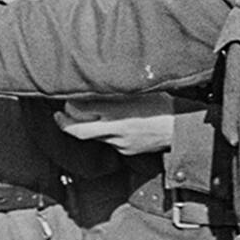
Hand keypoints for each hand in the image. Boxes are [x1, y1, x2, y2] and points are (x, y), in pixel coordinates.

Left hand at [54, 94, 191, 156]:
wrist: (181, 128)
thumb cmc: (161, 104)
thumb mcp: (137, 91)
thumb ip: (113, 92)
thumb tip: (91, 88)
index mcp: (117, 110)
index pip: (80, 110)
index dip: (69, 106)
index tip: (66, 101)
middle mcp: (115, 128)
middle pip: (78, 131)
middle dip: (63, 123)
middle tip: (58, 116)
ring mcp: (119, 142)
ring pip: (93, 137)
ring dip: (86, 128)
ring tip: (82, 118)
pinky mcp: (126, 151)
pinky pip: (109, 142)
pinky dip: (105, 134)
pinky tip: (110, 125)